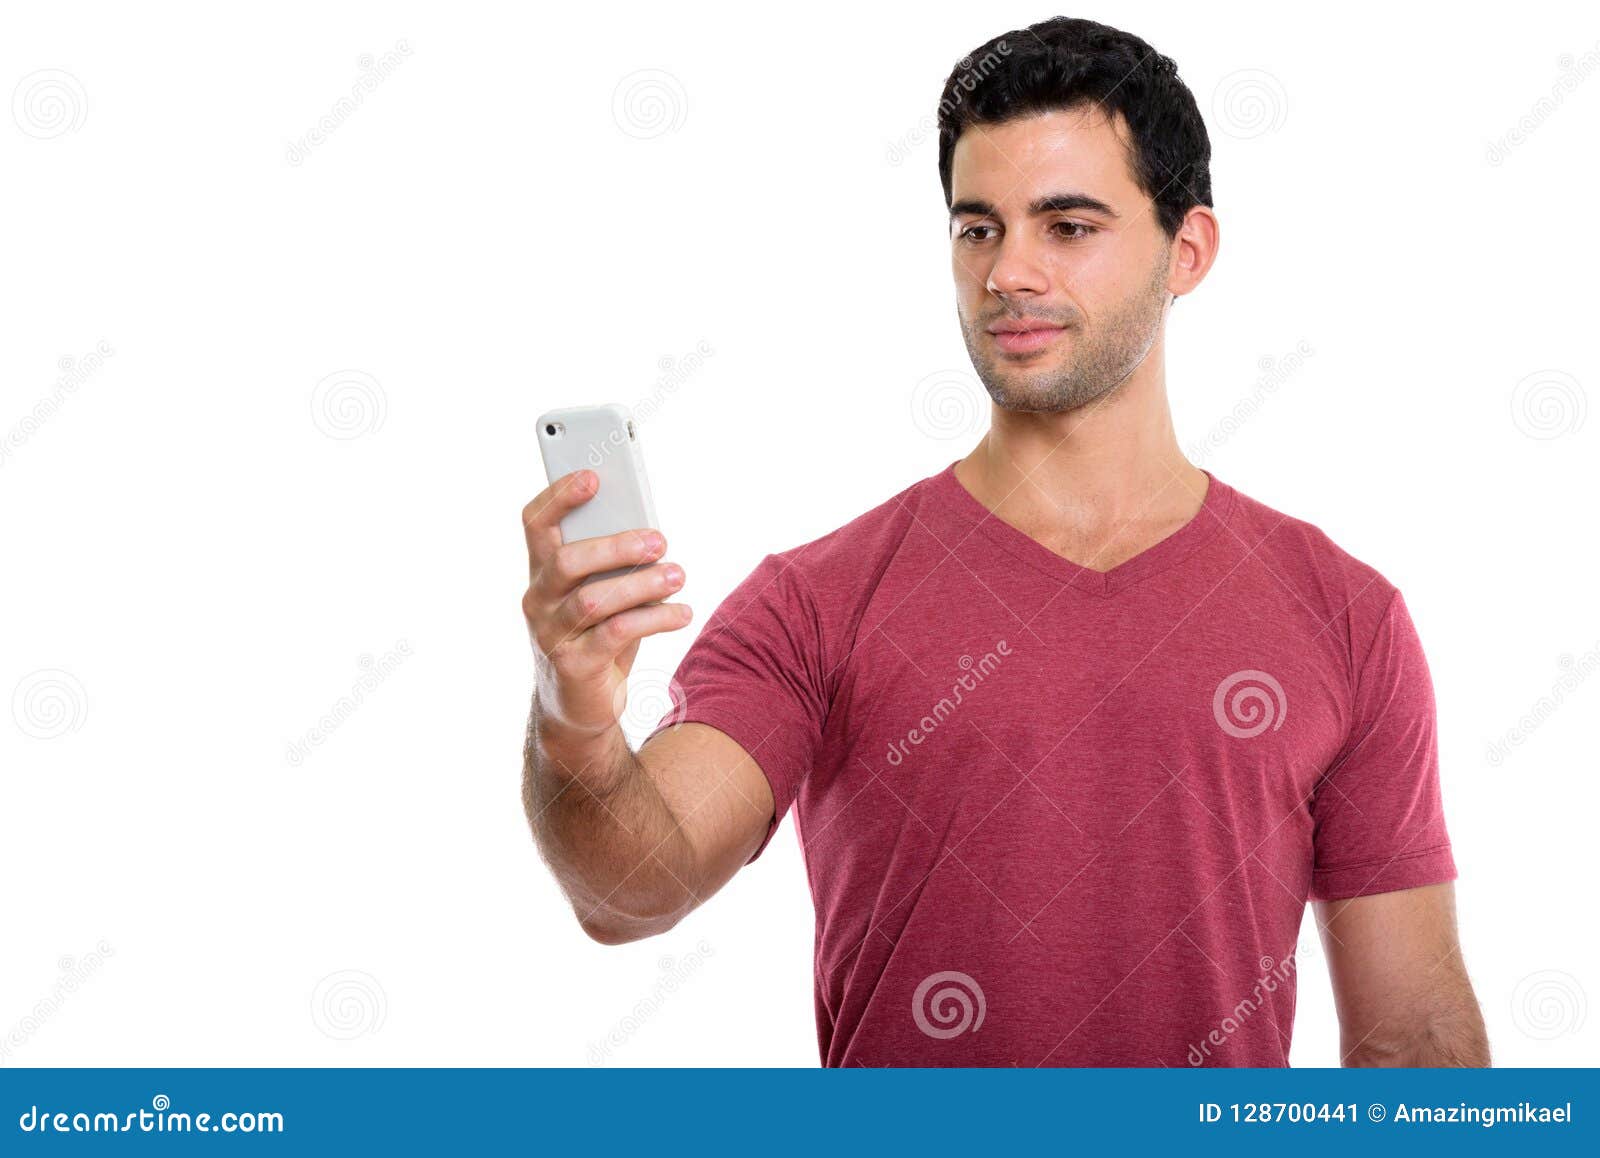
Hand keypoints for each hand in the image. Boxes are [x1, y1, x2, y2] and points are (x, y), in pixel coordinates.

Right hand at [521, 470, 691, 739]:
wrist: (579, 705)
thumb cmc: (596, 634)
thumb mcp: (602, 593)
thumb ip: (614, 564)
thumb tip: (653, 535)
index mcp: (541, 571)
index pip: (536, 523)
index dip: (559, 496)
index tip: (593, 477)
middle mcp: (537, 599)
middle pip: (567, 560)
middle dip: (616, 545)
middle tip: (660, 541)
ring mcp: (550, 634)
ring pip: (593, 599)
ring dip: (642, 584)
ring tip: (679, 575)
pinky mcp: (574, 665)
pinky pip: (615, 634)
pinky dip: (654, 619)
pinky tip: (682, 612)